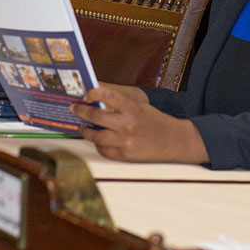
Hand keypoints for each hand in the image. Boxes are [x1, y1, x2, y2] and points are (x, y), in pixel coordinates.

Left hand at [71, 85, 208, 163]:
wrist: (174, 141)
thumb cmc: (155, 121)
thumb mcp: (140, 106)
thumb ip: (120, 104)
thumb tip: (95, 101)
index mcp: (132, 108)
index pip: (108, 96)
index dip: (93, 93)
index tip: (85, 94)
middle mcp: (128, 124)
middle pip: (96, 118)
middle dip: (81, 112)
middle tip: (74, 109)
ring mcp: (126, 142)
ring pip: (96, 137)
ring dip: (85, 131)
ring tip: (82, 126)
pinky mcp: (125, 156)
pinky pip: (104, 151)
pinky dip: (98, 145)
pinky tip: (97, 140)